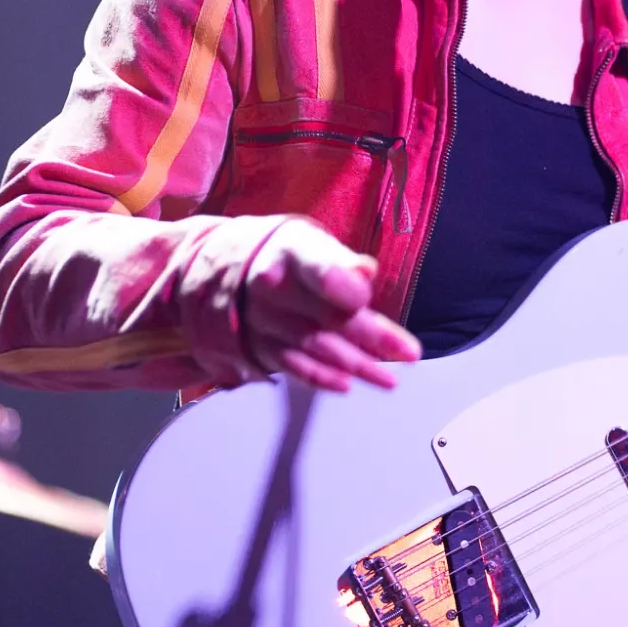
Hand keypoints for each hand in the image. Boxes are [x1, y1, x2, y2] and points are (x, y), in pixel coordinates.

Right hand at [241, 220, 421, 392]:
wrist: (218, 268)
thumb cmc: (280, 255)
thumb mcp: (307, 242)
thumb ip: (338, 259)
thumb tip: (366, 271)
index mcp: (289, 251)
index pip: (316, 266)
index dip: (340, 282)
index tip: (365, 296)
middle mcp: (270, 287)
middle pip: (327, 315)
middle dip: (372, 336)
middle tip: (409, 352)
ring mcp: (260, 320)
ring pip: (314, 346)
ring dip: (356, 365)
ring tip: (389, 379)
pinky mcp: (254, 346)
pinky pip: (291, 364)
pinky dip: (319, 377)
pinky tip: (346, 384)